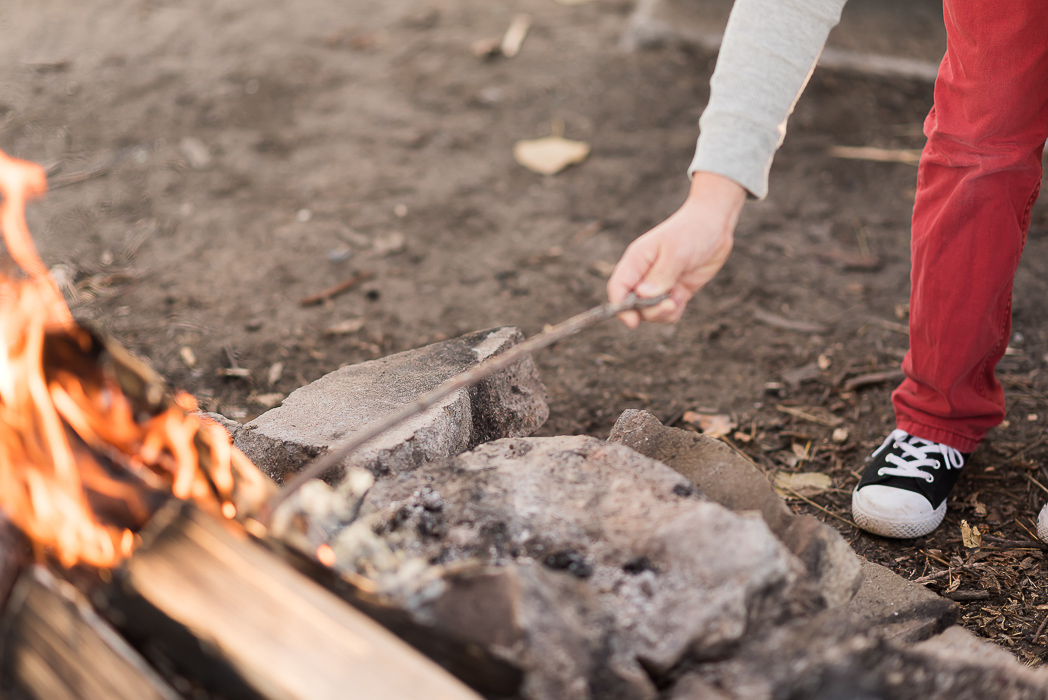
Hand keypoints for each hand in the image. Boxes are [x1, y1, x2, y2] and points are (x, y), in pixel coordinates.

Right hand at [607, 171, 745, 327]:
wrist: (715, 223)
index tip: (633, 322)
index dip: (620, 307)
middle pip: (633, 305)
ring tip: (678, 300)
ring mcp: (660, 284)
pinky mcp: (675, 290)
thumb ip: (661, 275)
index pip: (618, 288)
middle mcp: (644, 274)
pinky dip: (674, 312)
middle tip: (669, 304)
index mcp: (636, 261)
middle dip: (649, 312)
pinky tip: (683, 298)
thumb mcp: (676, 252)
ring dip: (663, 313)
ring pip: (650, 312)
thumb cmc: (692, 230)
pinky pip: (668, 311)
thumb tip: (642, 295)